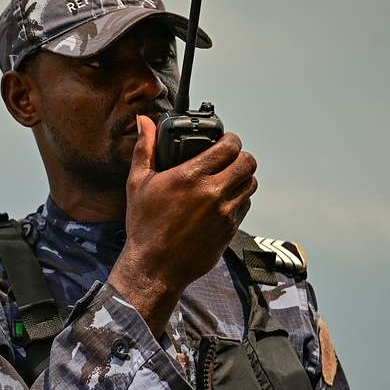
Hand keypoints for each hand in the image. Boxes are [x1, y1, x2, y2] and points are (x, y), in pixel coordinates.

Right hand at [108, 114, 257, 335]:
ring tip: (228, 179)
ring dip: (243, 178)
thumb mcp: (138, 184)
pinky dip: (238, 200)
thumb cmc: (144, 227)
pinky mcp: (229, 230)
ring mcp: (224, 213)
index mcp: (191, 176)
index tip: (224, 142)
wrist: (154, 267)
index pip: (230, 146)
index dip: (230, 140)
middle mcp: (212, 193)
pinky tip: (223, 202)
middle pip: (248, 163)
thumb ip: (144, 149)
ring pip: (251, 184)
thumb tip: (144, 122)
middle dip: (240, 157)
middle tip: (229, 160)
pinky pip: (245, 206)